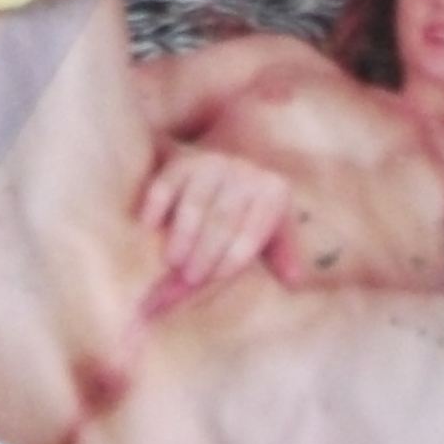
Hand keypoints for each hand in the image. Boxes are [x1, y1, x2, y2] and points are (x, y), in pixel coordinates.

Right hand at [136, 146, 292, 296]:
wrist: (223, 174)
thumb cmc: (247, 216)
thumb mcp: (270, 232)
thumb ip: (279, 257)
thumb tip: (295, 281)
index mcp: (273, 192)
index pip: (253, 230)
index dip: (232, 257)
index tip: (214, 280)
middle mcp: (246, 172)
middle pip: (224, 218)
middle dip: (206, 250)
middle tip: (189, 277)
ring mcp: (212, 163)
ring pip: (196, 201)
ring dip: (183, 233)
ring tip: (172, 260)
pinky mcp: (181, 162)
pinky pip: (166, 183)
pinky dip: (157, 204)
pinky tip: (148, 225)